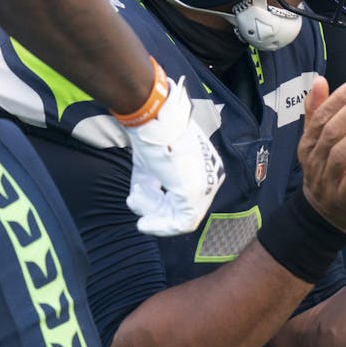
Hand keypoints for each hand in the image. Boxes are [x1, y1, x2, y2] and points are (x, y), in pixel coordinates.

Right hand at [123, 76, 225, 235]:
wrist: (153, 121)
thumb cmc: (152, 138)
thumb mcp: (151, 166)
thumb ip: (151, 186)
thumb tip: (137, 203)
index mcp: (205, 168)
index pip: (188, 199)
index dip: (161, 205)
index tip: (137, 197)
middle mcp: (211, 177)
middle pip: (185, 210)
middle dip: (156, 210)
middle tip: (134, 199)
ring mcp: (204, 186)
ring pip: (181, 218)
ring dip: (153, 212)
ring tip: (135, 196)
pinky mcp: (193, 193)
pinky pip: (179, 222)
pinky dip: (159, 225)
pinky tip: (142, 220)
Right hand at [296, 77, 345, 233]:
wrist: (324, 215)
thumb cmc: (326, 169)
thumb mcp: (318, 141)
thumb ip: (318, 111)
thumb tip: (319, 80)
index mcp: (308, 145)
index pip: (320, 118)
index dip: (337, 100)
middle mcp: (315, 162)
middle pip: (331, 134)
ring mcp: (327, 181)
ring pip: (341, 155)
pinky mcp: (343, 198)